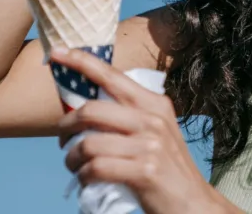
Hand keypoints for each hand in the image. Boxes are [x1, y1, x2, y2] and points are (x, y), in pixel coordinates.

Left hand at [50, 48, 214, 213]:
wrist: (194, 203)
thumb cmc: (168, 168)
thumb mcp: (156, 132)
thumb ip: (130, 117)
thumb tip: (86, 108)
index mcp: (155, 103)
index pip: (112, 75)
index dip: (81, 62)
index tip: (58, 53)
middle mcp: (153, 119)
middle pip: (91, 110)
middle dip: (65, 126)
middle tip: (63, 140)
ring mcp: (149, 145)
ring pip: (88, 143)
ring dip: (72, 159)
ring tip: (75, 166)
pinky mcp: (144, 171)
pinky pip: (96, 168)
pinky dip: (84, 176)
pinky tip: (87, 179)